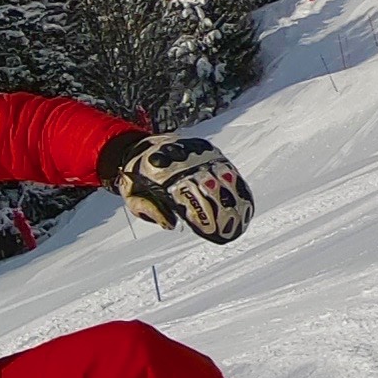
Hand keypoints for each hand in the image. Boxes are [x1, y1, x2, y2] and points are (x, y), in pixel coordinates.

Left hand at [101, 132, 252, 243]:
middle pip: (208, 185)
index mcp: (158, 169)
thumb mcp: (133, 198)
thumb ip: (150, 210)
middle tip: (230, 231)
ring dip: (233, 200)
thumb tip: (171, 224)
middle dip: (221, 209)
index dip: (200, 213)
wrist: (140, 147)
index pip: (184, 193)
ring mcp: (196, 153)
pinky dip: (237, 188)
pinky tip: (244, 205)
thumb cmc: (137, 180)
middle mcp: (181, 157)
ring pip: (222, 177)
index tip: (211, 230)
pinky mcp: (208, 151)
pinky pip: (227, 169)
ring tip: (241, 222)